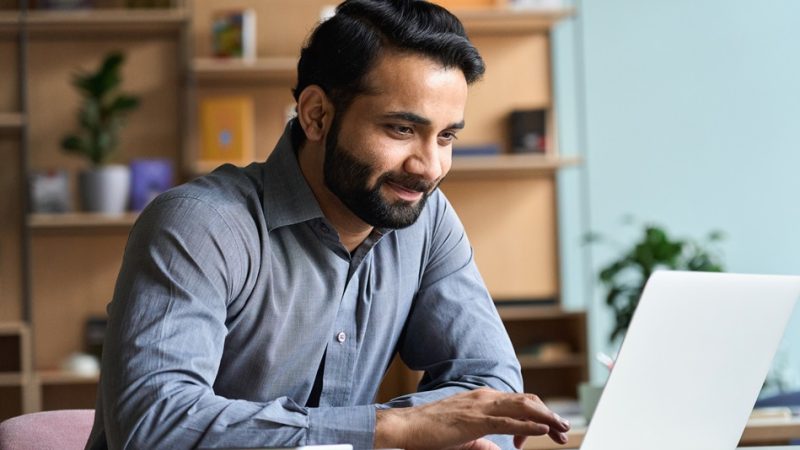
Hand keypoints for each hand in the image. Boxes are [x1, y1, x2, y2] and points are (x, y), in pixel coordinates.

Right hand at [374, 388, 569, 449]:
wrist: (407, 427)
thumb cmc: (431, 433)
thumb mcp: (463, 437)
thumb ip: (482, 441)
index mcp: (482, 399)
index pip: (518, 402)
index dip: (537, 415)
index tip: (545, 433)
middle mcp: (484, 397)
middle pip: (527, 401)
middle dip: (549, 415)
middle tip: (563, 430)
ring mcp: (480, 406)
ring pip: (522, 407)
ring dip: (546, 417)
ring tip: (562, 428)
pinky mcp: (475, 420)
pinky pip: (508, 421)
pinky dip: (529, 425)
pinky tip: (543, 429)